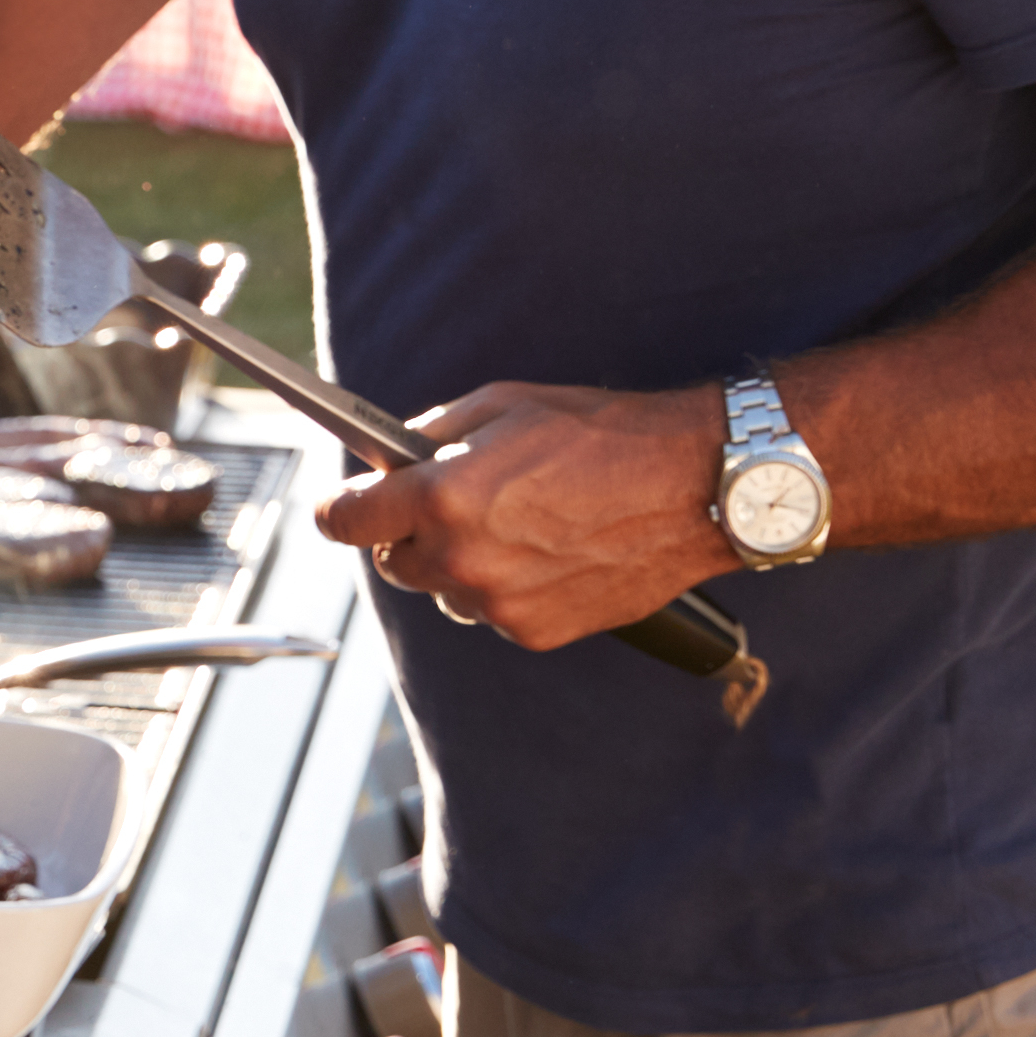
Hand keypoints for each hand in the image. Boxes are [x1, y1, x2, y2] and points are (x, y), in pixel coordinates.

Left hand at [311, 381, 733, 647]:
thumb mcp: (502, 405)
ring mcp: (497, 602)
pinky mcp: (534, 630)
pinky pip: (490, 612)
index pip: (345, 520)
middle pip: (391, 562)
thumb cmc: (602, 436)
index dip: (342, 508)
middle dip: (408, 534)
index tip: (346, 505)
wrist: (693, 486)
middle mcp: (462, 557)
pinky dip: (503, 589)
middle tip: (450, 505)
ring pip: (443, 591)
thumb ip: (431, 434)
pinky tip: (546, 553)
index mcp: (442, 496)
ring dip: (459, 564)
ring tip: (515, 525)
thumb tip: (391, 458)